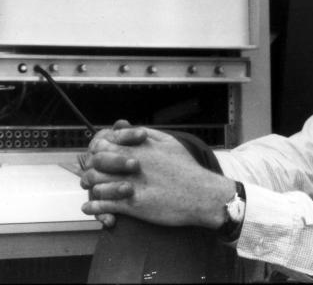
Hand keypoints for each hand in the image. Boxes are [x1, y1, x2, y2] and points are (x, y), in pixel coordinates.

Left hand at [80, 127, 235, 228]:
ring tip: (93, 190)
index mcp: (140, 147)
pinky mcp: (132, 205)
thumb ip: (146, 133)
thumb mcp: (169, 142)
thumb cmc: (186, 168)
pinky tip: (90, 207)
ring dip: (91, 187)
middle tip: (92, 172)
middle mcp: (132, 164)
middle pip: (96, 162)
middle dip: (91, 167)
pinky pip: (103, 206)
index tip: (100, 154)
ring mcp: (131, 184)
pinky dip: (93, 207)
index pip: (105, 142)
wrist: (201, 194)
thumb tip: (125, 126)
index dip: (98, 149)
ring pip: (96, 183)